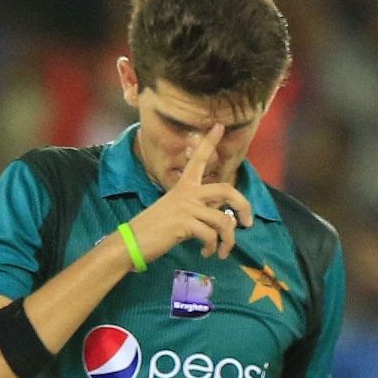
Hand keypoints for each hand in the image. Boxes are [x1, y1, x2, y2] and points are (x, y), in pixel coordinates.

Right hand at [127, 123, 255, 261]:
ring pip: (223, 220)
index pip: (197, 159)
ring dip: (228, 240)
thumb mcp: (178, 213)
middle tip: (247, 223)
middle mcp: (186, 193)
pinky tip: (206, 253)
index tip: (219, 125)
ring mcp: (185, 207)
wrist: (130, 243)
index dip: (209, 142)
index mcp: (183, 187)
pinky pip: (210, 235)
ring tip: (222, 250)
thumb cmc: (155, 230)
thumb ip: (199, 209)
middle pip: (226, 189)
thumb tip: (223, 216)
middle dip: (243, 205)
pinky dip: (212, 247)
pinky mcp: (183, 223)